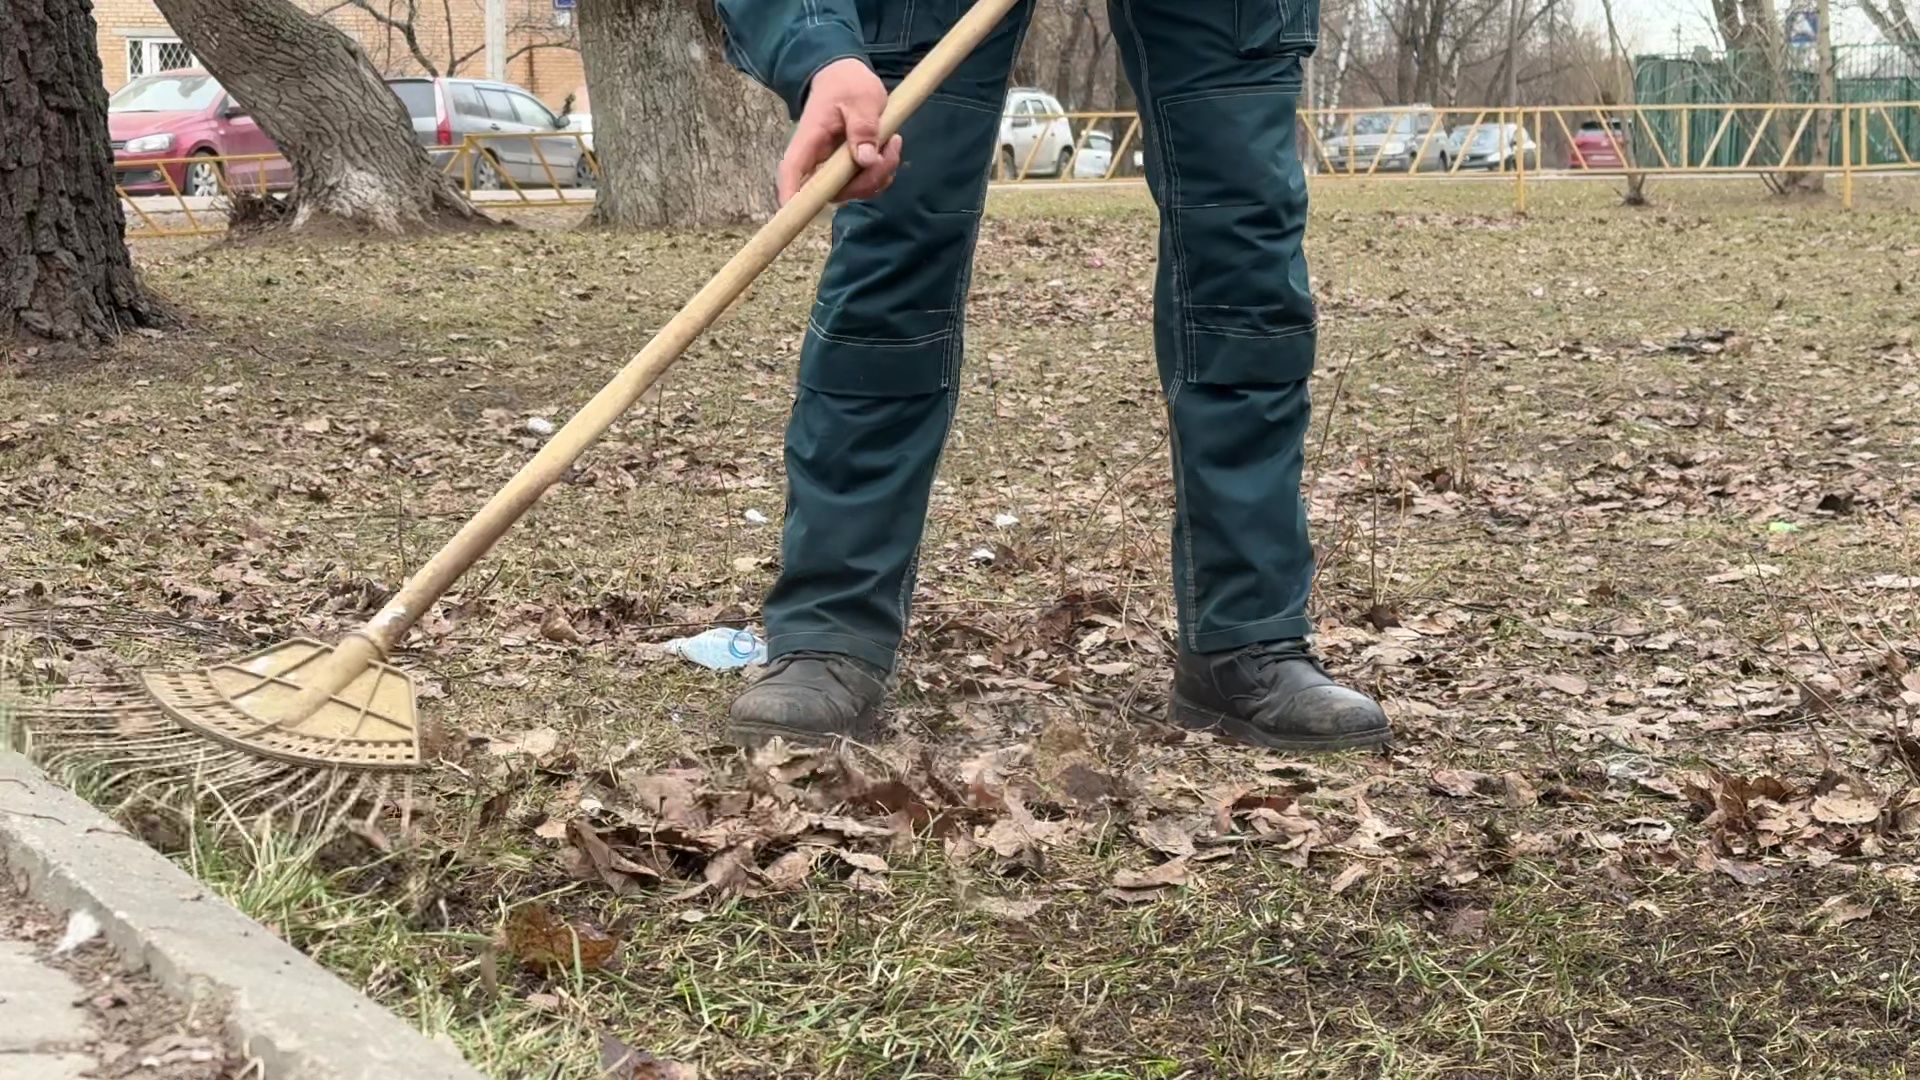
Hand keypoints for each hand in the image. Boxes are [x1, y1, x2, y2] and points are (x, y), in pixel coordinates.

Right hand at [779, 58, 901, 205]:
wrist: (845, 76)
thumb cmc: (846, 84)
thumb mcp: (861, 98)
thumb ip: (863, 128)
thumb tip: (866, 160)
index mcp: (810, 140)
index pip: (793, 171)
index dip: (791, 195)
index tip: (796, 213)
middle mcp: (818, 160)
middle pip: (832, 191)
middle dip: (866, 181)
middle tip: (889, 150)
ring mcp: (833, 168)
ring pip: (853, 191)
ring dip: (880, 175)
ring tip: (893, 141)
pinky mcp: (849, 169)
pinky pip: (866, 184)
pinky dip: (883, 173)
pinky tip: (891, 147)